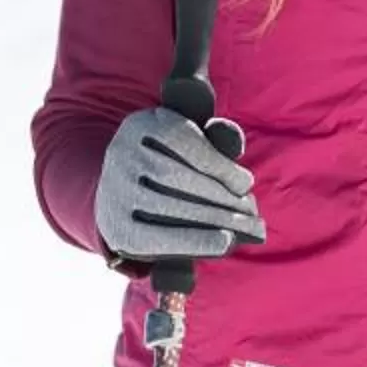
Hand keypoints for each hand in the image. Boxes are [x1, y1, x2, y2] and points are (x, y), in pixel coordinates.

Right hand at [96, 107, 262, 261]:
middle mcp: (120, 153)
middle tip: (252, 213)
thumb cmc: (176, 165)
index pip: (180, 139)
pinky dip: (195, 241)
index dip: (218, 164)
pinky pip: (157, 237)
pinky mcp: (116, 227)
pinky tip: (225, 243)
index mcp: (141, 124)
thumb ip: (215, 137)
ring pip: (168, 206)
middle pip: (175, 176)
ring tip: (245, 227)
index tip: (246, 184)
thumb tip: (233, 141)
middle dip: (220, 196)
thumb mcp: (191, 143)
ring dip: (215, 218)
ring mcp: (114, 191)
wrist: (128, 196)